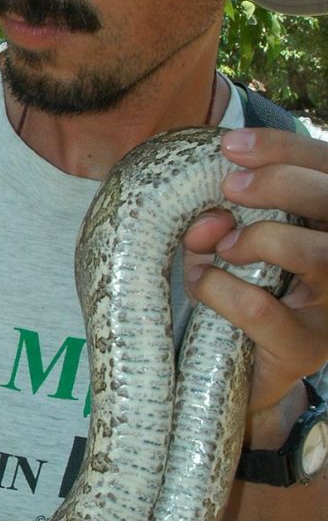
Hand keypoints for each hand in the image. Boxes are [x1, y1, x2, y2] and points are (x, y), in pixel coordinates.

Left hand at [183, 128, 327, 421]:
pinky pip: (265, 309)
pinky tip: (205, 284)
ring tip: (225, 247)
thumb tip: (207, 219)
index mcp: (327, 225)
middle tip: (229, 185)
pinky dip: (224, 290)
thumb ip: (215, 225)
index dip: (284, 149)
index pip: (325, 169)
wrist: (241, 374)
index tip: (231, 145)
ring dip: (262, 238)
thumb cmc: (237, 294)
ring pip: (319, 254)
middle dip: (279, 182)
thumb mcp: (223, 248)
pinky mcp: (307, 348)